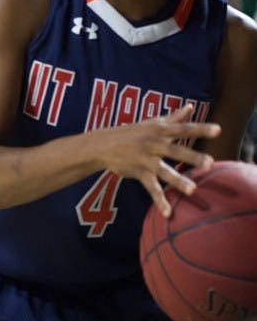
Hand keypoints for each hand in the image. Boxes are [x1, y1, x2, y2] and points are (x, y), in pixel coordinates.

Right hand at [98, 104, 219, 216]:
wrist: (103, 144)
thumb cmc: (131, 132)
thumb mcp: (152, 123)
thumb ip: (173, 117)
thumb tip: (190, 107)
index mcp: (160, 130)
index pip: (183, 129)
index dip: (200, 129)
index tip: (217, 130)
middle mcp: (154, 144)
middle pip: (176, 150)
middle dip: (193, 157)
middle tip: (210, 163)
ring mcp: (146, 159)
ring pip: (164, 170)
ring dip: (178, 180)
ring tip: (193, 190)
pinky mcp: (139, 173)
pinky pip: (151, 188)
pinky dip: (159, 201)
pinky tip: (168, 213)